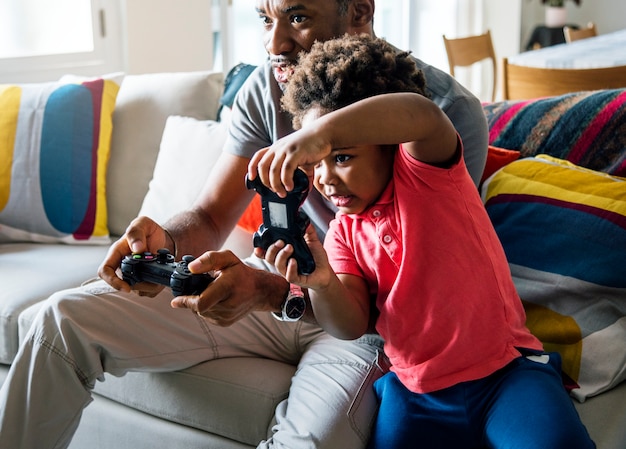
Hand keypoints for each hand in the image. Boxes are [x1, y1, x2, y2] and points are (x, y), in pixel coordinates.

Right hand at [98, 216, 168, 294]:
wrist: (164, 239)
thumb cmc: (149, 231)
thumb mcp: (142, 224)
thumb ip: (136, 233)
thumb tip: (137, 249)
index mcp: (117, 253)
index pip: (105, 271)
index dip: (112, 281)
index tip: (126, 287)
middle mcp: (122, 266)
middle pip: (124, 284)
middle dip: (140, 284)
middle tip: (154, 276)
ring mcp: (133, 275)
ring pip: (138, 290)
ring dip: (151, 285)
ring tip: (160, 273)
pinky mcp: (144, 282)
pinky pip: (149, 292)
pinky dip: (157, 286)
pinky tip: (162, 276)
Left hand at [171, 250, 286, 325]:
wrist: (260, 290)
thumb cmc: (241, 273)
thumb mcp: (227, 258)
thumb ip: (208, 259)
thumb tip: (191, 268)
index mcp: (227, 287)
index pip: (201, 302)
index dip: (186, 302)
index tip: (175, 300)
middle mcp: (228, 305)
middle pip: (199, 307)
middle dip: (193, 298)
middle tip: (200, 287)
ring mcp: (227, 316)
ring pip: (202, 312)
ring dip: (201, 303)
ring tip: (212, 292)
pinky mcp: (226, 322)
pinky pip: (207, 316)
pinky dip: (207, 308)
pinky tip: (216, 299)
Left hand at [247, 126, 330, 196]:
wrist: (324, 133)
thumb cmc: (312, 145)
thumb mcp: (299, 157)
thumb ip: (298, 171)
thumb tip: (303, 188)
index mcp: (276, 147)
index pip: (258, 156)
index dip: (252, 168)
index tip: (251, 178)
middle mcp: (278, 147)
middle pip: (263, 166)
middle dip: (266, 182)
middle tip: (275, 191)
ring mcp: (286, 149)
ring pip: (273, 170)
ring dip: (276, 184)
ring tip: (283, 192)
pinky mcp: (296, 152)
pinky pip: (286, 169)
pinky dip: (286, 180)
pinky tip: (290, 186)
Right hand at [259, 225, 331, 290]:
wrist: (326, 272)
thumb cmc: (317, 258)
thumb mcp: (313, 241)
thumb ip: (308, 230)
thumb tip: (304, 218)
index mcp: (283, 254)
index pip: (267, 253)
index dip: (260, 251)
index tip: (258, 246)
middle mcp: (283, 263)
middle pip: (269, 258)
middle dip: (272, 249)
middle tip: (281, 241)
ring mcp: (289, 272)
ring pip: (278, 265)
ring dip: (282, 255)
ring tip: (290, 247)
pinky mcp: (297, 279)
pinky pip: (289, 276)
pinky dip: (290, 268)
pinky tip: (294, 261)